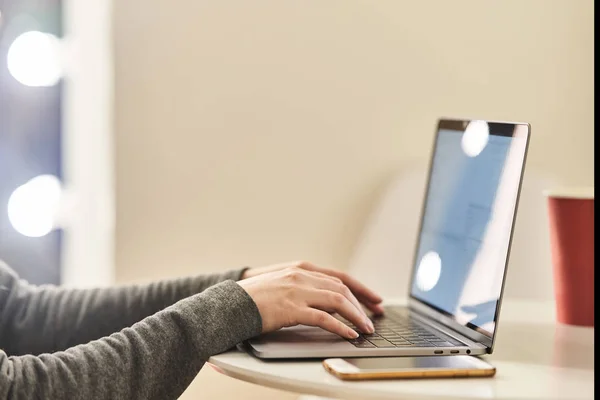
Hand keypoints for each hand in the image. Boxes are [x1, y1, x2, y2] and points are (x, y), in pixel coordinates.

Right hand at [239, 265, 377, 338]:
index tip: (374, 299)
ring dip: (355, 315)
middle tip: (374, 317)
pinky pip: (323, 318)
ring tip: (365, 328)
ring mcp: (296, 290)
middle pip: (342, 287)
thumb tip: (327, 299)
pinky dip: (340, 326)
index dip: (360, 288)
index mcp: (301, 268)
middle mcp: (301, 276)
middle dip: (362, 303)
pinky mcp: (291, 308)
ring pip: (337, 300)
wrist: (230, 302)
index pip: (340, 276)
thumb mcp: (282, 283)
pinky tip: (349, 333)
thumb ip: (303, 286)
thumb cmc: (254, 297)